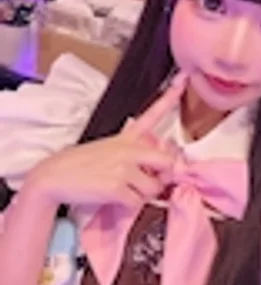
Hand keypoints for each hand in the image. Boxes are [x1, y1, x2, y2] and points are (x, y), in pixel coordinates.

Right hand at [25, 80, 183, 208]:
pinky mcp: (116, 186)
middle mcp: (129, 149)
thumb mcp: (108, 149)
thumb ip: (133, 154)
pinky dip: (128, 206)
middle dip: (162, 178)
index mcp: (126, 137)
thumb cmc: (81, 164)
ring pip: (153, 189)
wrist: (54, 175)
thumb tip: (157, 170)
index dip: (170, 98)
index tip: (183, 78)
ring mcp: (123, 167)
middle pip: (167, 163)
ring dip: (142, 195)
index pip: (152, 115)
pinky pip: (137, 203)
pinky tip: (113, 198)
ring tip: (121, 190)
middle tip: (149, 182)